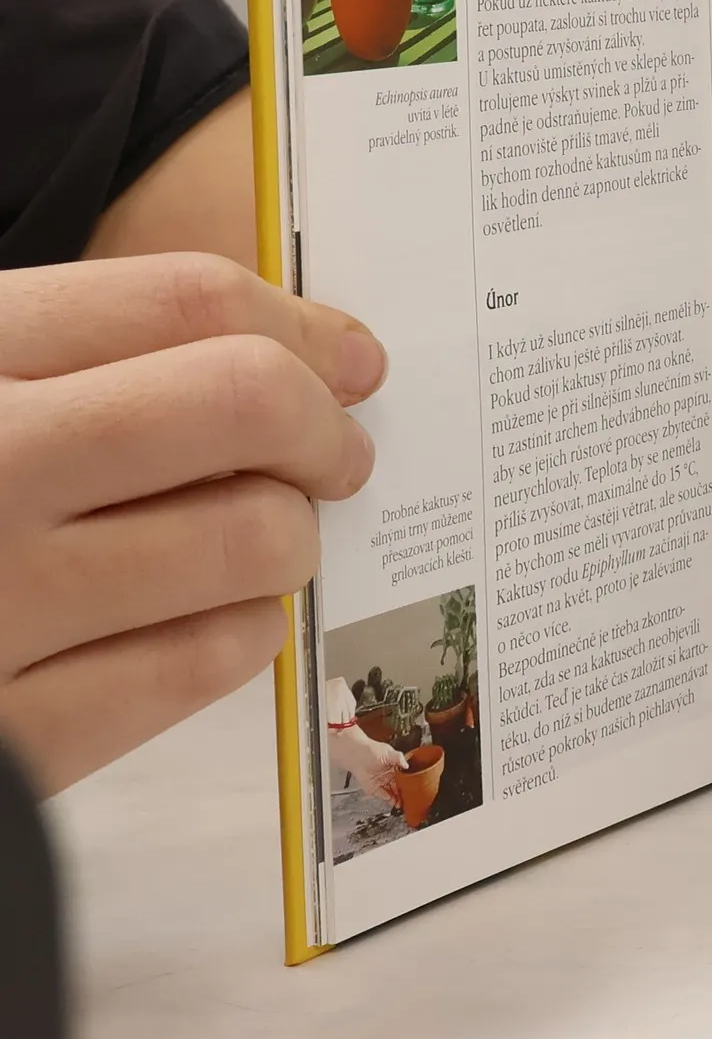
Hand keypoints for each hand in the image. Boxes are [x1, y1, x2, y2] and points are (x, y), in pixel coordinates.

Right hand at [0, 255, 383, 793]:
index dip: (300, 323)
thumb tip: (290, 355)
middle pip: (241, 402)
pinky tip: (225, 617)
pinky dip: (245, 633)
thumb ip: (74, 358)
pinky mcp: (11, 738)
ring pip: (247, 540)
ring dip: (291, 534)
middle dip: (323, 425)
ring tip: (271, 535)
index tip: (350, 355)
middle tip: (337, 451)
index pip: (183, 301)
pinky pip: (197, 667)